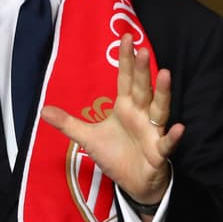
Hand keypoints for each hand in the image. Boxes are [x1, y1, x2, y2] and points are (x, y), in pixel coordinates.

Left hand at [40, 34, 183, 206]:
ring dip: (162, 93)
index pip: (125, 79)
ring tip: (166, 75)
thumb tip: (43, 110)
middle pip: (142, 89)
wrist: (134, 183)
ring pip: (159, 109)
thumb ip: (69, 123)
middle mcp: (141, 114)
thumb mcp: (88, 138)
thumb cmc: (116, 155)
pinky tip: (180, 128)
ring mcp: (152, 131)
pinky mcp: (159, 152)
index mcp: (126, 107)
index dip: (126, 60)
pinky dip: (173, 137)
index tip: (127, 38)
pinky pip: (167, 143)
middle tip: (142, 50)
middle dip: (142, 71)